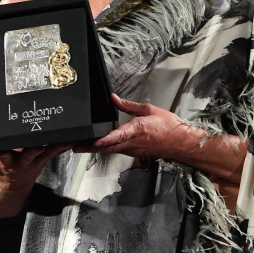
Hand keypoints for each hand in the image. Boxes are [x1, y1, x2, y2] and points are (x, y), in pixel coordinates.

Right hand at [0, 142, 73, 183]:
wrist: (8, 191)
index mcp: (6, 163)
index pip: (4, 156)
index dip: (3, 152)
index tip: (3, 149)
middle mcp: (22, 163)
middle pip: (29, 155)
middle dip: (33, 150)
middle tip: (38, 145)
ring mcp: (34, 162)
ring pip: (46, 154)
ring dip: (55, 147)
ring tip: (65, 141)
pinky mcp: (43, 160)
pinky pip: (54, 153)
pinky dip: (62, 147)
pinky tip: (72, 140)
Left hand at [70, 93, 194, 159]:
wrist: (180, 142)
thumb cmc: (168, 126)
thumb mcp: (149, 110)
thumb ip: (129, 105)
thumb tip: (114, 98)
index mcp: (137, 130)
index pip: (117, 136)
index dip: (104, 139)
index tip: (93, 140)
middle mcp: (132, 142)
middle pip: (107, 146)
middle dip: (89, 147)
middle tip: (73, 146)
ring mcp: (132, 150)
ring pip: (109, 150)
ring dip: (94, 149)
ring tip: (78, 146)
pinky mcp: (133, 153)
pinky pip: (115, 151)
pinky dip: (103, 149)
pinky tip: (95, 147)